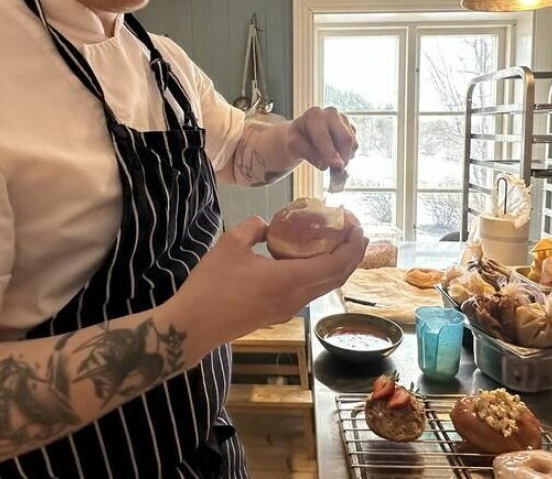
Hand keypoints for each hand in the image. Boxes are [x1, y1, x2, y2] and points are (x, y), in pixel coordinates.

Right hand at [172, 216, 366, 349]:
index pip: (336, 265)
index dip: (352, 246)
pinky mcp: (278, 313)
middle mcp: (297, 298)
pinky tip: (308, 258)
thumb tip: (266, 225)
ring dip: (337, 264)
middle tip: (355, 230)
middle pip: (337, 277)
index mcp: (290, 280)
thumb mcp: (230, 244)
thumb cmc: (212, 285)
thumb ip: (253, 228)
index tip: (357, 225)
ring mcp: (288, 309)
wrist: (194, 326)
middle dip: (352, 253)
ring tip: (339, 242)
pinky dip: (319, 273)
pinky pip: (309, 291)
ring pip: (324, 286)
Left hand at [287, 107, 357, 170]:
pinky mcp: (351, 127)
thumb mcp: (294, 146)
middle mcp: (331, 113)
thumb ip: (307, 154)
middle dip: (343, 157)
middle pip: (346, 138)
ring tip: (331, 160)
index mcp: (313, 115)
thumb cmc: (298, 138)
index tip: (336, 166)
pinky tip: (336, 154)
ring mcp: (343, 119)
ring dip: (344, 157)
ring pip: (353, 144)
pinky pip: (355, 146)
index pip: (324, 136)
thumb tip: (325, 164)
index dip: (330, 152)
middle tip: (336, 170)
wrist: (303, 132)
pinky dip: (347, 155)